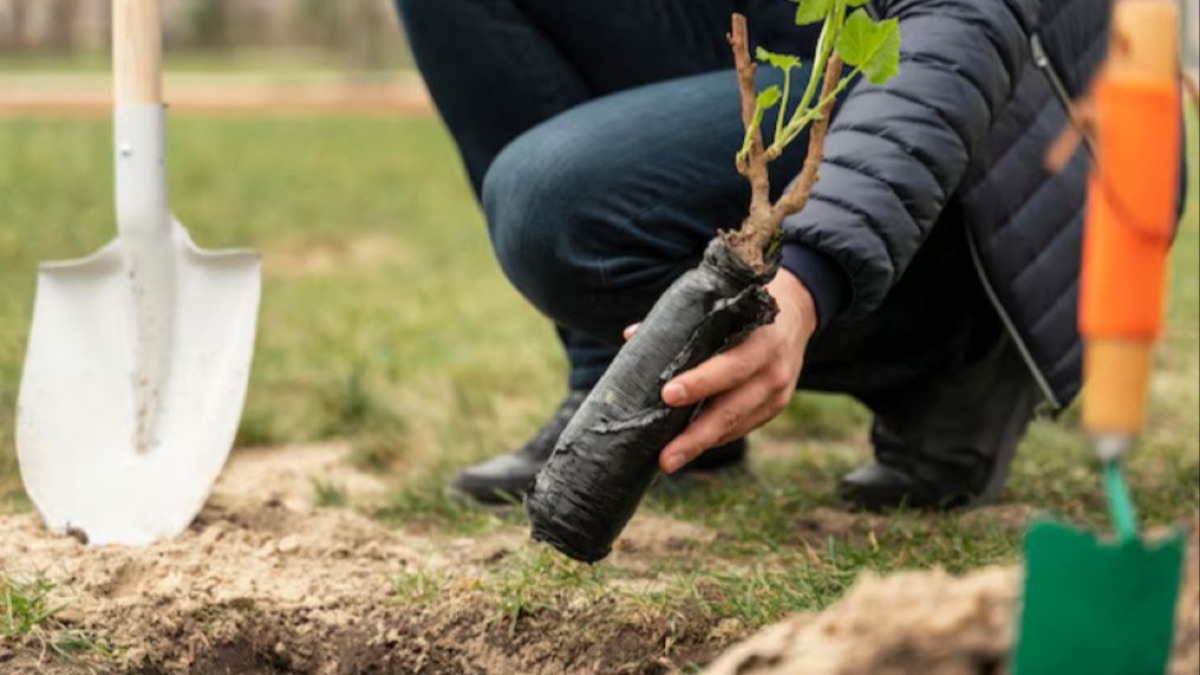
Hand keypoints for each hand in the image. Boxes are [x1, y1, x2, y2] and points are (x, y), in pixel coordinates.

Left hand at [624, 270, 816, 473]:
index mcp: (761, 339)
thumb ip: (681, 322)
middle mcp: (774, 370)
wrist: (797, 312)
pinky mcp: (774, 407)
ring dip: (700, 445)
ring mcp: (777, 393)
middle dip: (695, 435)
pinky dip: (714, 437)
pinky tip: (690, 445)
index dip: (700, 383)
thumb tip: (632, 336)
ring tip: (668, 461)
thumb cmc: (744, 306)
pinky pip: (741, 427)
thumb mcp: (723, 303)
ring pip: (735, 425)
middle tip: (664, 457)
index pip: (730, 366)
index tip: (667, 395)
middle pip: (731, 409)